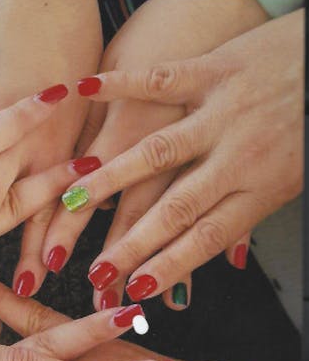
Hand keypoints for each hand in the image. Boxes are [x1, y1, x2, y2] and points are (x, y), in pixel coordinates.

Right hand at [56, 7, 302, 302]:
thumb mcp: (292, 180)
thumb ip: (251, 221)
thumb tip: (230, 263)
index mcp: (260, 188)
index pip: (204, 240)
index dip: (166, 268)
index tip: (134, 290)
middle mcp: (236, 156)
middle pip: (174, 209)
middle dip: (130, 245)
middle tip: (96, 271)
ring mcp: (220, 113)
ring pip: (158, 153)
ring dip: (111, 179)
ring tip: (73, 202)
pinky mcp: (212, 69)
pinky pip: (161, 79)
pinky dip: (120, 84)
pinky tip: (84, 92)